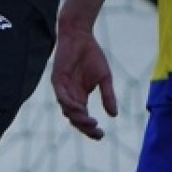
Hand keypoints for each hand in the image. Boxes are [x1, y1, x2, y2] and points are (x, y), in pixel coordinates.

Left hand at [51, 19, 117, 138]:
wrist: (80, 36)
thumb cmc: (92, 55)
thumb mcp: (104, 78)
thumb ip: (107, 96)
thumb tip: (114, 115)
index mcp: (80, 96)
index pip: (83, 118)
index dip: (90, 128)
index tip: (101, 135)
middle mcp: (70, 95)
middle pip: (75, 118)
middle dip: (85, 127)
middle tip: (96, 132)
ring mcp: (63, 89)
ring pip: (67, 110)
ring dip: (78, 118)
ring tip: (91, 122)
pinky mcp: (57, 80)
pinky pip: (62, 97)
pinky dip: (70, 105)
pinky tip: (81, 109)